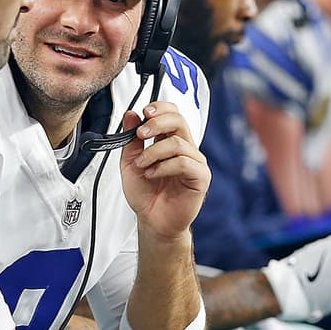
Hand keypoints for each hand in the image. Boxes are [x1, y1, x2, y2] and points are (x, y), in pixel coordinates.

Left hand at [120, 102, 210, 241]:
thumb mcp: (130, 163)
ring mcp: (195, 162)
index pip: (172, 113)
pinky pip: (184, 162)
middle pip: (179, 120)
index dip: (160, 108)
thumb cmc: (145, 194)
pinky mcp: (200, 177)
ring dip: (154, 152)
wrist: (152, 221)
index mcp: (170, 141)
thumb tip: (131, 114)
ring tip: (142, 165)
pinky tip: (152, 174)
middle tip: (140, 134)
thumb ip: (130, 140)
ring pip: (178, 143)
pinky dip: (164, 166)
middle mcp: (185, 148)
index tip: (143, 113)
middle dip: (157, 123)